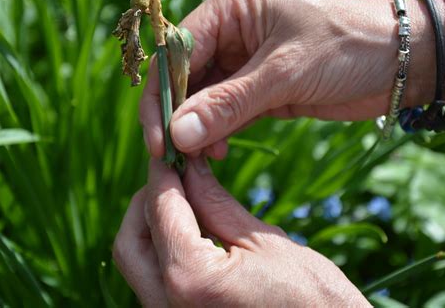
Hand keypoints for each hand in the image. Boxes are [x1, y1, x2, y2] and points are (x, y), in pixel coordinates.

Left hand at [113, 157, 370, 306]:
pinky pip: (157, 282)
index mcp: (191, 282)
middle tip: (174, 175)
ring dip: (154, 225)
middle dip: (148, 202)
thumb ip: (218, 205)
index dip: (164, 174)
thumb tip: (192, 170)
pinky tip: (191, 228)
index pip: (161, 211)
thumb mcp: (265, 243)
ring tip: (184, 197)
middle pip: (131, 242)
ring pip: (138, 264)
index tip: (172, 152)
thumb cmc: (314, 300)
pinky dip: (165, 249)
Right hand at [141, 0, 439, 156]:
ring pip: (203, 96)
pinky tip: (216, 150)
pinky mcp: (258, 85)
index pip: (176, 50)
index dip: (163, 95)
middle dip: (177, 115)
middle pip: (184, 75)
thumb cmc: (347, 46)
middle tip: (171, 155)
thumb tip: (178, 134)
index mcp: (231, 5)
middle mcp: (231, 28)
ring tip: (196, 158)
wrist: (400, 61)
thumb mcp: (285, 73)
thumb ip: (229, 104)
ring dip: (196, 127)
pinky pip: (225, 110)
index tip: (159, 138)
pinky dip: (217, 131)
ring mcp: (244, 58)